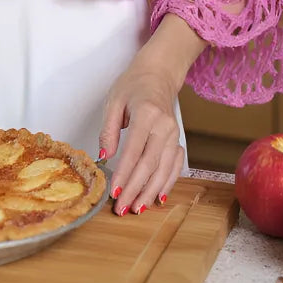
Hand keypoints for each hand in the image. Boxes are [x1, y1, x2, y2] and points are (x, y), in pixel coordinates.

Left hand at [98, 59, 184, 216]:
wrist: (158, 74)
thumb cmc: (133, 85)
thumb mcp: (114, 101)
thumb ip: (108, 130)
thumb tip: (104, 156)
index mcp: (147, 114)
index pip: (134, 151)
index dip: (124, 174)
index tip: (114, 192)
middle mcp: (164, 126)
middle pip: (150, 165)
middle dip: (135, 189)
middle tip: (122, 208)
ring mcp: (174, 134)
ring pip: (164, 169)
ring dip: (150, 191)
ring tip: (137, 208)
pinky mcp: (177, 140)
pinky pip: (175, 166)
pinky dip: (168, 183)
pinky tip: (158, 197)